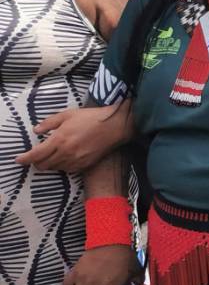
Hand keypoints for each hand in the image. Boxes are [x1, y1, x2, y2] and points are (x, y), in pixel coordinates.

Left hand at [17, 105, 131, 171]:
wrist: (114, 126)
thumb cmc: (91, 117)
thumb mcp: (67, 114)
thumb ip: (49, 123)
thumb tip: (36, 131)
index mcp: (59, 139)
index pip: (36, 154)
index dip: (25, 159)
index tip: (18, 160)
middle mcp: (65, 153)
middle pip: (43, 165)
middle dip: (36, 163)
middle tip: (36, 157)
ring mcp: (75, 160)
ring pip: (55, 168)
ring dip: (49, 164)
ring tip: (51, 157)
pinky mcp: (84, 165)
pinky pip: (67, 170)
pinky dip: (62, 166)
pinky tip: (64, 159)